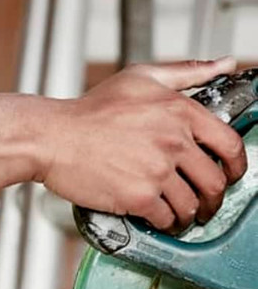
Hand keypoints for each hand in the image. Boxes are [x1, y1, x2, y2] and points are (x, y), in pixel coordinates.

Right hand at [38, 57, 247, 229]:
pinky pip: (166, 218)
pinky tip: (157, 219)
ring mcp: (157, 170)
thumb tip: (225, 64)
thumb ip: (188, 71)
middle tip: (205, 204)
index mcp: (179, 111)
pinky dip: (165, 223)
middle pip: (215, 181)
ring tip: (178, 215)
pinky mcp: (138, 196)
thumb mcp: (141, 78)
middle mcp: (173, 140)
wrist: (52, 137)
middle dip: (213, 199)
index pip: (229, 144)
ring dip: (189, 214)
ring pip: (191, 204)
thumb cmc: (89, 111)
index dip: (237, 166)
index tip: (232, 174)